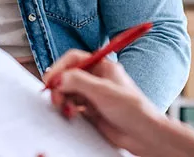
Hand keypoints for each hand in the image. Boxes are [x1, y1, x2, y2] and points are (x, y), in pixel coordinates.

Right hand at [43, 51, 193, 156]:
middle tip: (56, 98)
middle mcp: (96, 78)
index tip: (50, 79)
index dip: (60, 67)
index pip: (74, 59)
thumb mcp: (103, 91)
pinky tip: (72, 115)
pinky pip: (72, 106)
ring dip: (63, 99)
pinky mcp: (91, 110)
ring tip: (66, 109)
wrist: (143, 134)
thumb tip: (59, 77)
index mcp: (102, 66)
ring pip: (68, 91)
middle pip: (68, 75)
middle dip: (60, 86)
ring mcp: (93, 94)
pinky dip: (68, 110)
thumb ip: (78, 81)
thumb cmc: (133, 109)